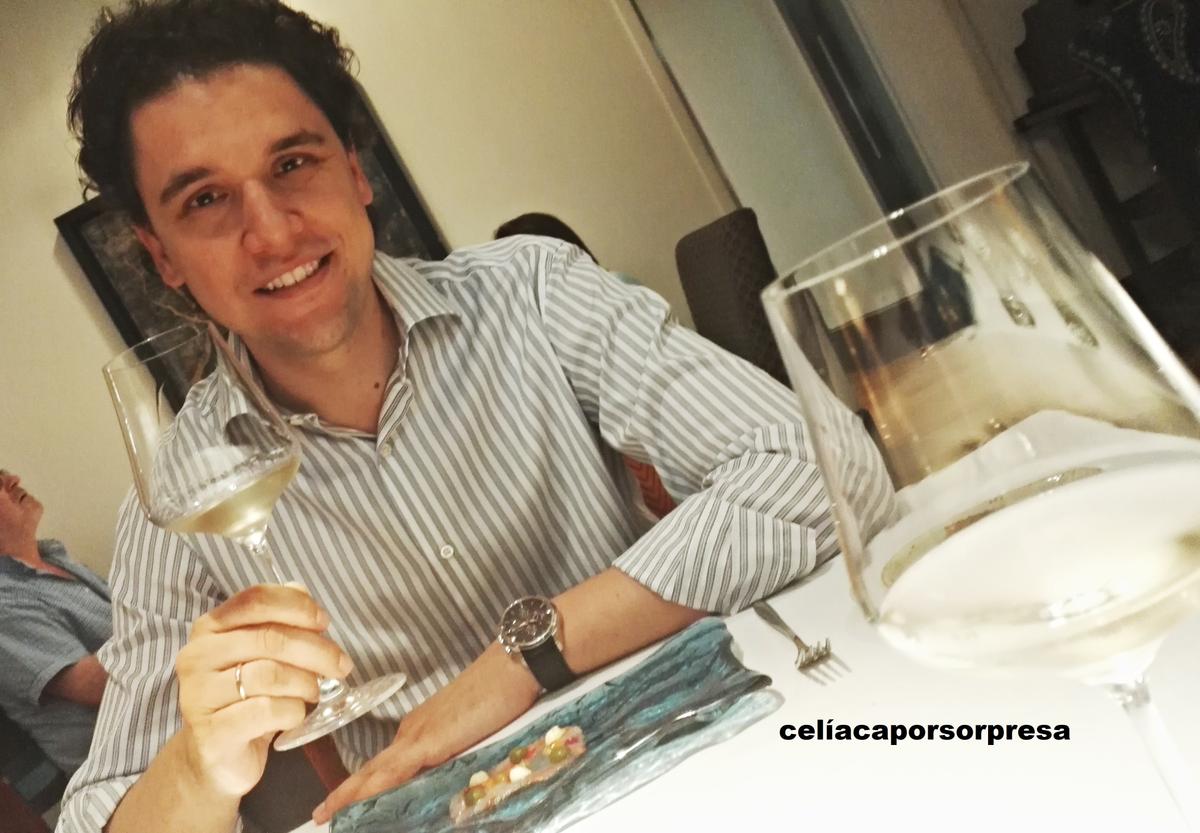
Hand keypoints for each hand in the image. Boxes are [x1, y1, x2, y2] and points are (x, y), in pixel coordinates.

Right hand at [175, 584, 352, 797]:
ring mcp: (199, 696)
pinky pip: (267, 711)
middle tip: (340, 665)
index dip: (296, 606)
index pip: (255, 600)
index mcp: (209, 629)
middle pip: (270, 638)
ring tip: (314, 692)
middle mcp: (197, 657)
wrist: (214, 758)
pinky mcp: (212, 732)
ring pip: (270, 675)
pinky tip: (295, 715)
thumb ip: (277, 622)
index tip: (323, 621)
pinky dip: (293, 711)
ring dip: (306, 683)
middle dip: (316, 650)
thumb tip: (302, 591)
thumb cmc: (244, 699)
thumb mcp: (260, 656)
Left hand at [312, 642, 539, 823]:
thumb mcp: (473, 731)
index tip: (343, 801)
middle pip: (372, 771)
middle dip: (346, 795)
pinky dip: (371, 791)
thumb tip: (447, 779)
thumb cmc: (500, 693)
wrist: (511, 666)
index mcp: (420, 729)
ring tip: (327, 814)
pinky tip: (355, 806)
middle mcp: (412, 732)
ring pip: (375, 774)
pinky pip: (392, 773)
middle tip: (322, 814)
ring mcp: (417, 736)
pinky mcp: (428, 742)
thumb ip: (456, 753)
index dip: (362, 784)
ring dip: (350, 796)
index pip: (385, 764)